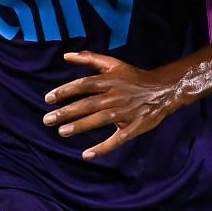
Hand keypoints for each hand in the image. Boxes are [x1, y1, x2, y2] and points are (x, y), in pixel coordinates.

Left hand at [40, 51, 183, 160]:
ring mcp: (125, 112)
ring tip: (62, 132)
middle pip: (88, 103)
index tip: (48, 99)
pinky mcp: (134, 127)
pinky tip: (87, 155)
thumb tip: (66, 55)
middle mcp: (116, 95)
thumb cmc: (134, 77)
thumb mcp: (114, 63)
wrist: (164, 90)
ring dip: (80, 126)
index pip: (84, 84)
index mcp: (110, 80)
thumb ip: (89, 58)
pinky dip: (103, 148)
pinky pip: (117, 139)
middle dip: (67, 112)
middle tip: (48, 120)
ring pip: (100, 120)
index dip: (66, 91)